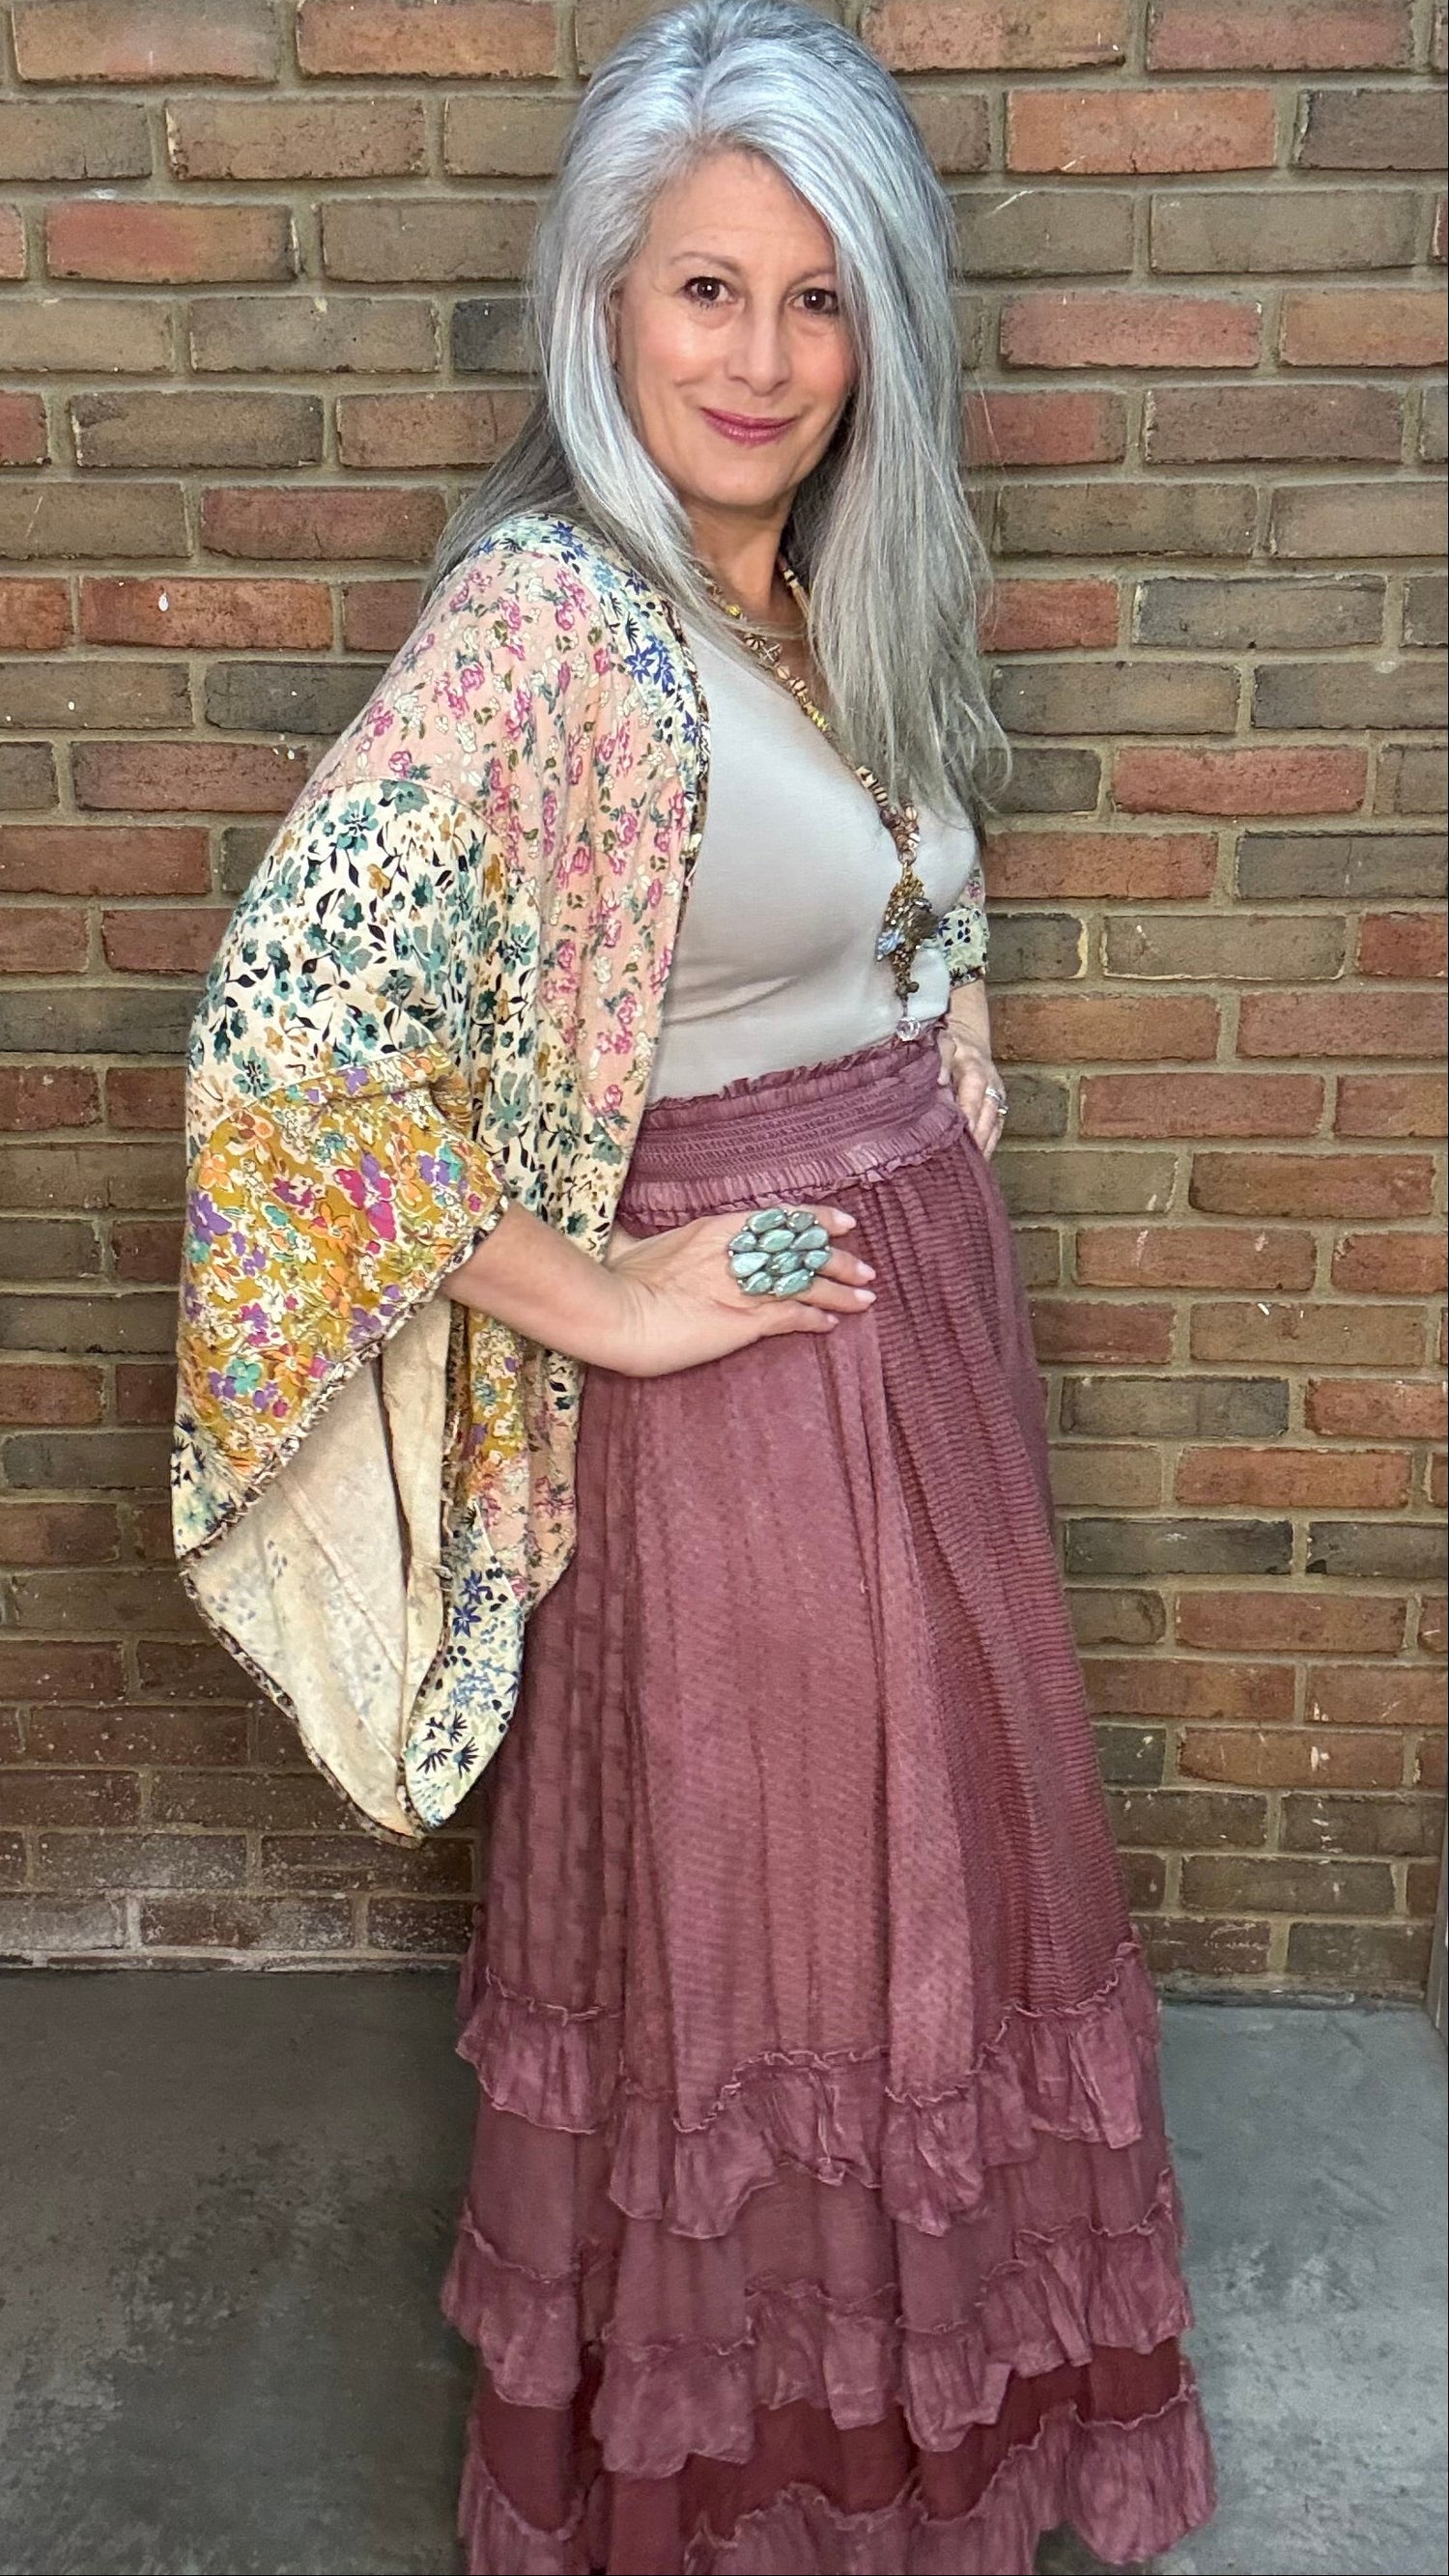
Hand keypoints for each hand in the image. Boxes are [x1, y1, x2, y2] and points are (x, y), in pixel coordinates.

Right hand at [600, 1206, 875, 1378]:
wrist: (615, 1311)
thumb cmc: (614, 1280)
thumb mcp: (630, 1247)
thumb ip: (637, 1238)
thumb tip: (623, 1234)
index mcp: (713, 1229)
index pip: (779, 1216)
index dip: (816, 1219)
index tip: (842, 1222)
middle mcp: (737, 1252)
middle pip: (801, 1249)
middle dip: (838, 1259)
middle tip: (866, 1268)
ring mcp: (744, 1284)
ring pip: (807, 1282)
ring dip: (839, 1291)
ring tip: (865, 1298)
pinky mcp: (746, 1319)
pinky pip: (792, 1315)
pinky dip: (816, 1318)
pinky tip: (832, 1323)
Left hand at [937, 1022, 1006, 1158]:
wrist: (970, 1039)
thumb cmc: (951, 1044)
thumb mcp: (942, 1043)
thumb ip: (942, 1060)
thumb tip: (939, 1080)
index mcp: (975, 1069)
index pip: (974, 1094)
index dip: (970, 1114)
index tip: (964, 1133)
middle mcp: (990, 1085)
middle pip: (988, 1114)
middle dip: (979, 1136)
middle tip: (967, 1159)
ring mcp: (997, 1097)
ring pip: (995, 1124)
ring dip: (985, 1145)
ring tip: (974, 1167)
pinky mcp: (999, 1107)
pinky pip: (997, 1129)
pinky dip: (989, 1145)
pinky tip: (980, 1162)